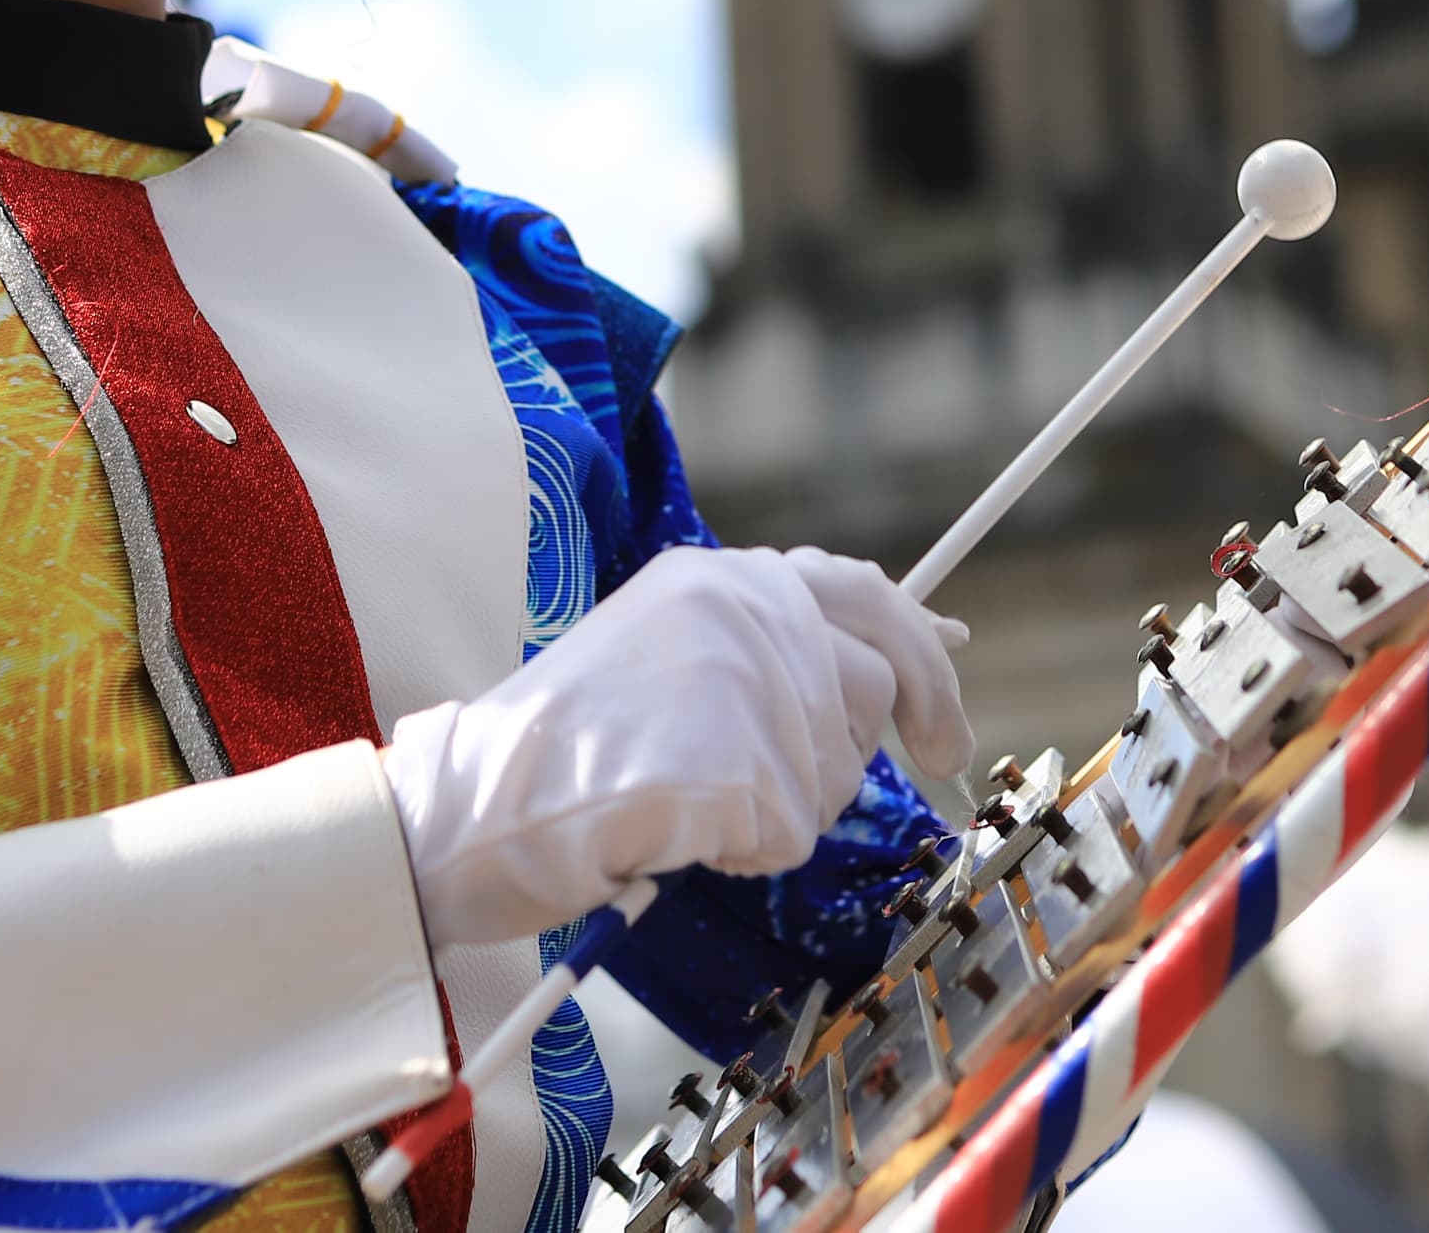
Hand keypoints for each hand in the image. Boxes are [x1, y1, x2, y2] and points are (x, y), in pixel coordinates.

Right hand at [379, 546, 974, 949]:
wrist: (479, 805)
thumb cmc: (558, 749)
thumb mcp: (660, 653)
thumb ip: (752, 649)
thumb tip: (867, 674)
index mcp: (716, 579)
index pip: (849, 585)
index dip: (909, 628)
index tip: (949, 650)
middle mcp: (746, 612)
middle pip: (882, 665)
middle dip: (927, 706)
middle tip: (947, 754)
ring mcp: (753, 685)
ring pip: (842, 760)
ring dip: (793, 798)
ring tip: (696, 799)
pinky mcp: (754, 766)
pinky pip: (795, 829)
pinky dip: (750, 849)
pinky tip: (682, 830)